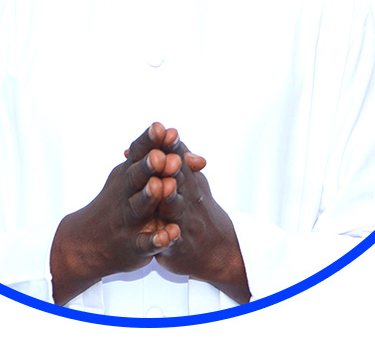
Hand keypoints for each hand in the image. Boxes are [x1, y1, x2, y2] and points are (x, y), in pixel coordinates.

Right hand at [51, 123, 184, 304]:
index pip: (139, 152)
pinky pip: (145, 243)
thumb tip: (194, 152)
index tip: (160, 127)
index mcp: (129, 173)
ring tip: (160, 187)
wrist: (88, 242)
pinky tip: (168, 235)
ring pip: (139, 207)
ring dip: (149, 197)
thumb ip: (159, 159)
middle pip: (137, 176)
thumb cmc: (120, 201)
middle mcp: (126, 193)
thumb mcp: (132, 176)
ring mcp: (128, 219)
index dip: (149, 140)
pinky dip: (156, 240)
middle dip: (149, 166)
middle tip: (160, 155)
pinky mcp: (133, 246)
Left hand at [154, 137, 250, 303]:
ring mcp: (183, 218)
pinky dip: (170, 238)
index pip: (175, 155)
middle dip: (168, 164)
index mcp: (184, 176)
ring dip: (170, 196)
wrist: (216, 247)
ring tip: (165, 186)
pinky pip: (174, 241)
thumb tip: (158, 129)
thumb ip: (176, 154)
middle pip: (176, 176)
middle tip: (158, 153)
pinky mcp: (178, 244)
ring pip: (175, 205)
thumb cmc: (195, 205)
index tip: (159, 127)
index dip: (168, 143)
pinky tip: (168, 235)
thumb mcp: (190, 177)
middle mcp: (186, 194)